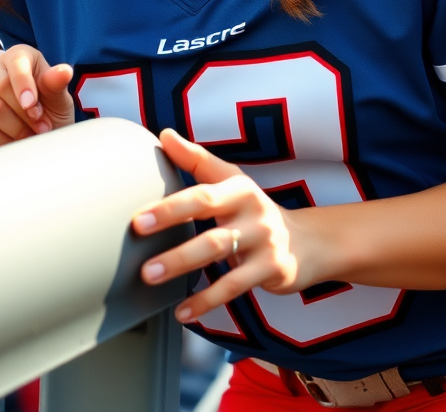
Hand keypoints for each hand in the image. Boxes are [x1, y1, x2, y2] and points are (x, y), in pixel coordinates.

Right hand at [0, 45, 73, 152]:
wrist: (35, 134)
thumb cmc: (48, 108)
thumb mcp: (58, 97)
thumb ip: (56, 84)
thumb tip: (64, 72)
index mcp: (15, 56)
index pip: (15, 64)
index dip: (25, 87)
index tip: (35, 109)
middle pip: (0, 87)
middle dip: (25, 113)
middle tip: (42, 128)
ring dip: (17, 130)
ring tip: (32, 136)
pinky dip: (2, 142)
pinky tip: (15, 143)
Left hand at [132, 129, 309, 323]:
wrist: (308, 243)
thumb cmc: (255, 210)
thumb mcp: (232, 181)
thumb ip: (197, 161)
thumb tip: (164, 135)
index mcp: (238, 186)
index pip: (201, 189)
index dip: (169, 201)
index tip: (137, 216)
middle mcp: (252, 208)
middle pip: (208, 212)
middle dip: (170, 222)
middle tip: (137, 234)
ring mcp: (263, 239)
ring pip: (218, 249)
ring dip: (181, 262)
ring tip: (151, 275)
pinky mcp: (271, 269)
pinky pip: (233, 286)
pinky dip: (206, 300)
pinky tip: (183, 311)